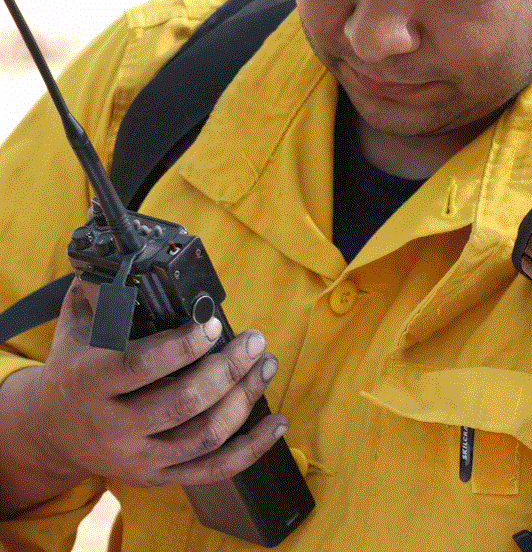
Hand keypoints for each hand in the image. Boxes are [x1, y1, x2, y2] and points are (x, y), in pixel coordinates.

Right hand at [18, 279, 287, 500]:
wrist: (53, 431)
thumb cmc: (74, 369)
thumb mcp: (75, 327)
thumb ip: (99, 292)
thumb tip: (130, 257)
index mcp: (90, 384)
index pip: (143, 366)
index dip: (184, 346)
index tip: (213, 325)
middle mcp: (113, 427)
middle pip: (185, 402)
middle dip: (230, 368)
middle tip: (255, 341)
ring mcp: (139, 458)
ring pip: (206, 434)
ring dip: (246, 398)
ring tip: (266, 365)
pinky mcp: (159, 476)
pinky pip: (215, 469)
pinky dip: (252, 448)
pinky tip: (276, 423)